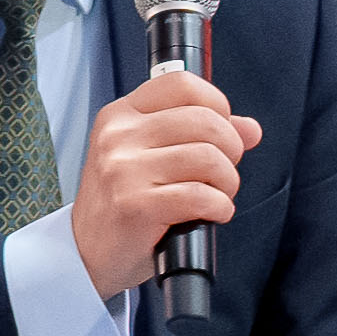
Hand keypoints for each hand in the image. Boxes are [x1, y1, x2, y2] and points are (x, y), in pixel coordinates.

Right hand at [69, 65, 261, 303]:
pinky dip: (220, 207)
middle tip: (222, 172)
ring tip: (216, 194)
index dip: (216, 104)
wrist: (87, 251)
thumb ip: (200, 135)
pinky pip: (201, 196)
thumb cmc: (124, 202)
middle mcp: (119, 136)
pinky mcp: (135, 204)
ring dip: (227, 182)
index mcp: (122, 115)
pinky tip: (210, 213)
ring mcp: (124, 170)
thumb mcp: (151, 156)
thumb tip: (250, 128)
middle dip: (231, 149)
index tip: (222, 129)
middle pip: (206, 121)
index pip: (181, 84)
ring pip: (209, 158)